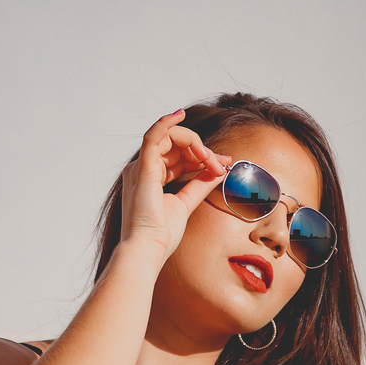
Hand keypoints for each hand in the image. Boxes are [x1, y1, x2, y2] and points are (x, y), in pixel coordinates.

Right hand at [118, 110, 230, 259]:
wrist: (147, 249)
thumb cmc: (160, 234)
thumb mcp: (186, 203)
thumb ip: (199, 185)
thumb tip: (218, 171)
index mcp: (150, 178)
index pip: (178, 157)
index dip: (202, 156)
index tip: (224, 162)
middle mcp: (142, 169)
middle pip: (175, 146)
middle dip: (202, 150)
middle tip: (221, 163)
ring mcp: (141, 167)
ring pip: (169, 138)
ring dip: (195, 144)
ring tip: (211, 159)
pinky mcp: (143, 168)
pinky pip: (152, 135)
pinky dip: (166, 122)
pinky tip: (179, 115)